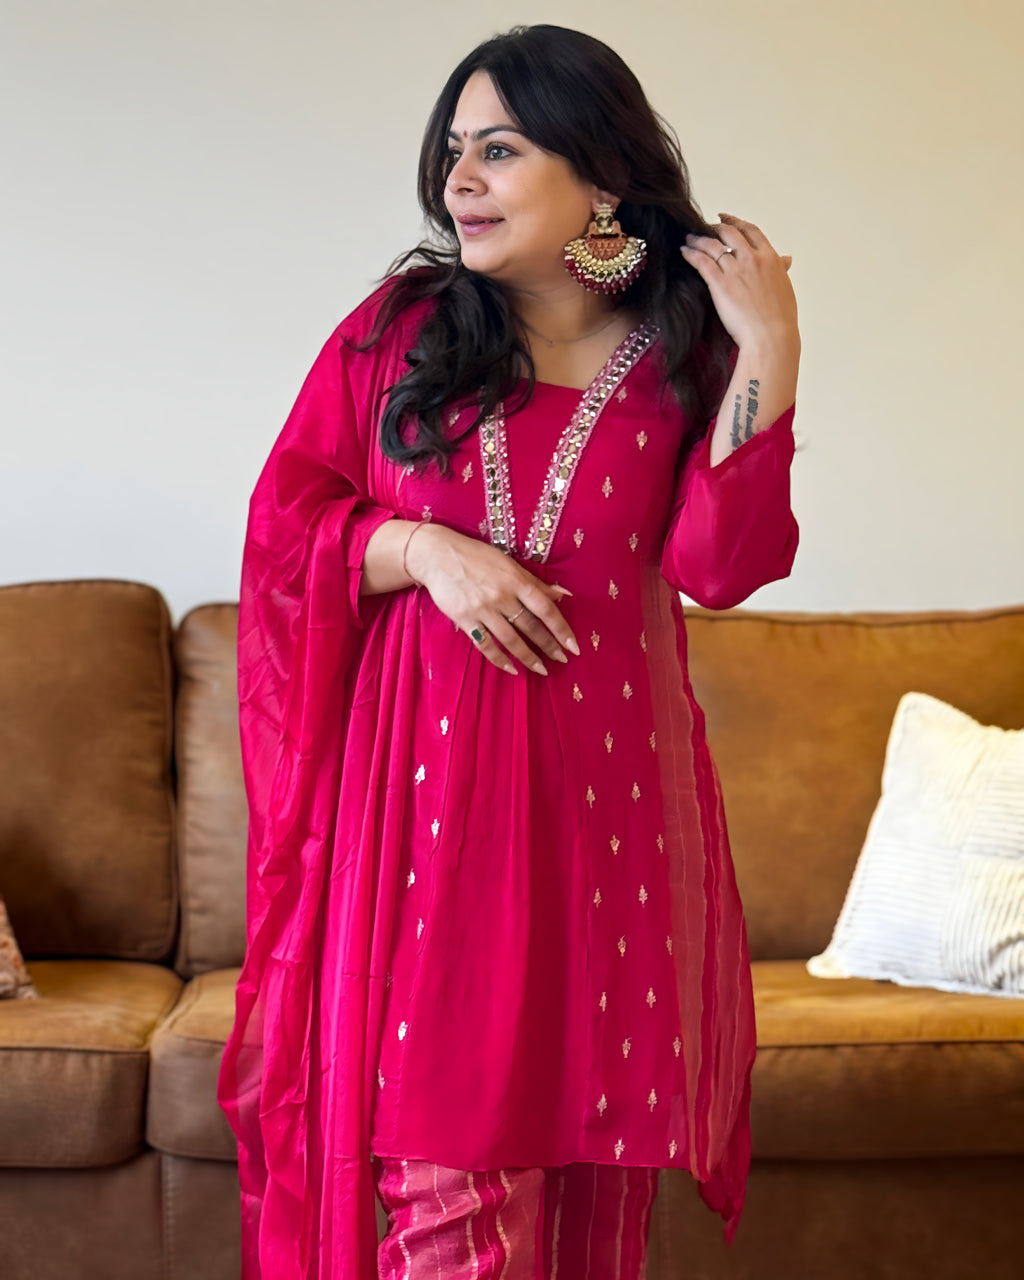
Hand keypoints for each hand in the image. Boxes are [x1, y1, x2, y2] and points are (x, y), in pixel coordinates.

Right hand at [406, 522, 578, 675]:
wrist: (438, 555)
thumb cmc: (476, 556)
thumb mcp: (508, 563)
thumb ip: (535, 582)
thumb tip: (563, 595)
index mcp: (516, 580)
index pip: (546, 609)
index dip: (562, 629)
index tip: (573, 646)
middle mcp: (503, 596)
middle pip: (531, 627)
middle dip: (549, 646)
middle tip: (562, 660)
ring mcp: (484, 610)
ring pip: (511, 640)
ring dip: (528, 657)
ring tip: (541, 670)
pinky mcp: (466, 619)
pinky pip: (486, 645)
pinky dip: (500, 659)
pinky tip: (512, 669)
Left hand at [681, 213, 798, 358]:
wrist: (770, 337)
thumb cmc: (780, 319)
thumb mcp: (785, 287)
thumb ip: (781, 269)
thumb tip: (786, 259)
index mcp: (770, 258)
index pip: (751, 231)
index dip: (737, 222)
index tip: (727, 219)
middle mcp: (752, 258)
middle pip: (729, 233)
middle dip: (715, 227)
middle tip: (704, 226)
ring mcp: (735, 270)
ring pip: (712, 245)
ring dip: (698, 239)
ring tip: (689, 238)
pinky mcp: (719, 284)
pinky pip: (701, 261)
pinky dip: (691, 253)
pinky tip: (684, 251)